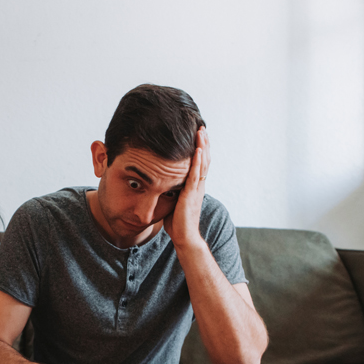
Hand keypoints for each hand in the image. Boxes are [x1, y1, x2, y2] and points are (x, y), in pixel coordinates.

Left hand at [163, 126, 210, 248]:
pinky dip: (198, 161)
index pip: (199, 163)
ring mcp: (196, 188)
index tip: (196, 134)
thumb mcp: (172, 201)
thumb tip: (160, 182)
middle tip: (201, 126)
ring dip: (202, 146)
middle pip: (204, 159)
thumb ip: (170, 190)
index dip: (199, 148)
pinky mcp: (192, 194)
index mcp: (194, 186)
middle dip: (203, 142)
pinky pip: (196, 174)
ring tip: (201, 131)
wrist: (184, 237)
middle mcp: (198, 185)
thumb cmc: (177, 223)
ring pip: (203, 163)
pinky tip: (198, 149)